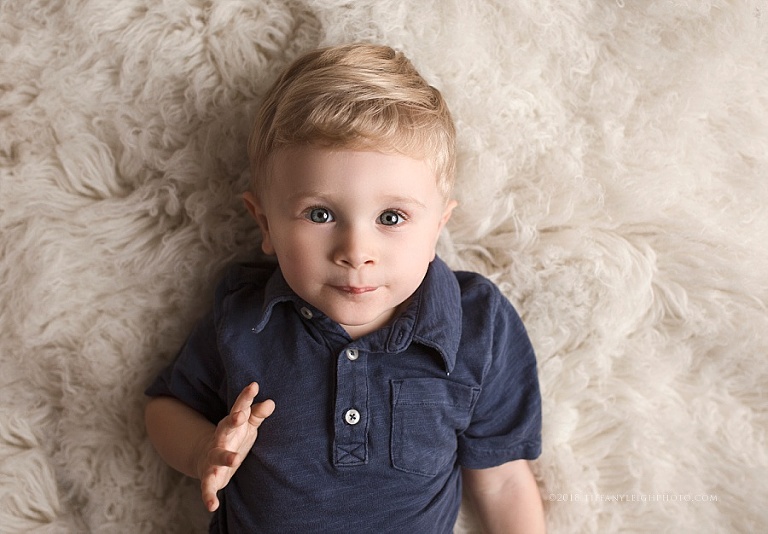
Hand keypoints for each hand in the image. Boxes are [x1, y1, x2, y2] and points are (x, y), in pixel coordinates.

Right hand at [198, 382, 274, 511]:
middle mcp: (221, 438)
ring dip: (225, 457)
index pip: (240, 408)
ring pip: (218, 456)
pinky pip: (207, 487)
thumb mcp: (247, 426)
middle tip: (239, 416)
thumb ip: (257, 414)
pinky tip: (213, 506)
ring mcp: (213, 457)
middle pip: (225, 428)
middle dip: (232, 421)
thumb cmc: (234, 438)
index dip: (246, 398)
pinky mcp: (210, 477)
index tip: (254, 385)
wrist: (206, 458)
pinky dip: (208, 496)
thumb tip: (271, 402)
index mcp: (232, 424)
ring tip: (235, 460)